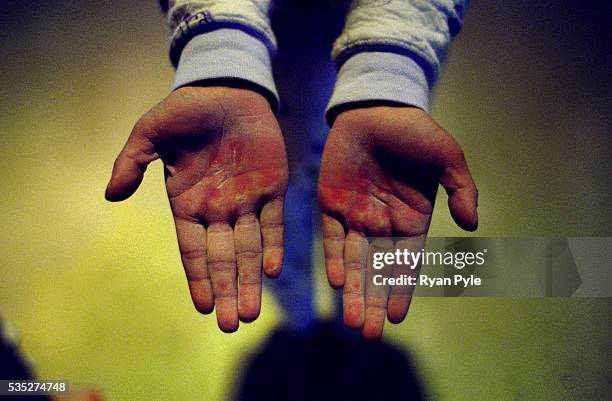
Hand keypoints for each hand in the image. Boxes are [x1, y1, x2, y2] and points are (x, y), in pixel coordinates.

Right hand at [106, 86, 287, 331]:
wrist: (225, 88)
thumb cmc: (184, 111)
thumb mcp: (150, 133)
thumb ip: (132, 163)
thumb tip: (109, 196)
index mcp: (187, 203)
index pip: (193, 249)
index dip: (198, 277)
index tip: (204, 307)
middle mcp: (217, 209)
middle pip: (223, 258)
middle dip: (227, 290)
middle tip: (231, 323)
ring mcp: (246, 200)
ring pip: (249, 248)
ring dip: (250, 279)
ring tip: (251, 311)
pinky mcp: (273, 186)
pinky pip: (274, 221)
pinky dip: (273, 245)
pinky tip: (271, 270)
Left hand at [318, 106, 477, 338]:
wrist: (376, 107)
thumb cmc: (415, 132)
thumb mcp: (448, 157)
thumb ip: (462, 190)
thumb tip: (473, 224)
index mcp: (412, 219)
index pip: (406, 263)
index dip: (401, 290)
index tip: (397, 318)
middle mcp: (383, 224)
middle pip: (377, 271)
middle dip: (374, 302)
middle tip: (369, 334)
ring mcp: (356, 216)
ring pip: (353, 261)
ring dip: (353, 290)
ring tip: (353, 322)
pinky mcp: (331, 204)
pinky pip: (331, 237)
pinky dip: (334, 259)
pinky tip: (337, 283)